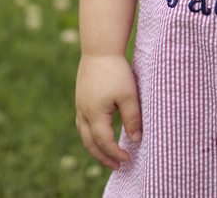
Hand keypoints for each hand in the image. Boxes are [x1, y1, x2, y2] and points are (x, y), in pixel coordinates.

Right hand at [75, 54, 142, 169]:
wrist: (99, 49)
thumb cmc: (116, 71)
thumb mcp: (129, 95)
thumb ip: (132, 118)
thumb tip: (136, 140)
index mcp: (95, 114)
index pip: (104, 142)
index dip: (115, 153)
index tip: (128, 160)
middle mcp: (83, 112)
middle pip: (90, 143)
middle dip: (103, 157)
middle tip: (117, 166)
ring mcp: (80, 105)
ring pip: (83, 134)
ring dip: (95, 147)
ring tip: (107, 155)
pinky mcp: (81, 98)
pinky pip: (82, 123)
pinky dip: (90, 135)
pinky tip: (99, 134)